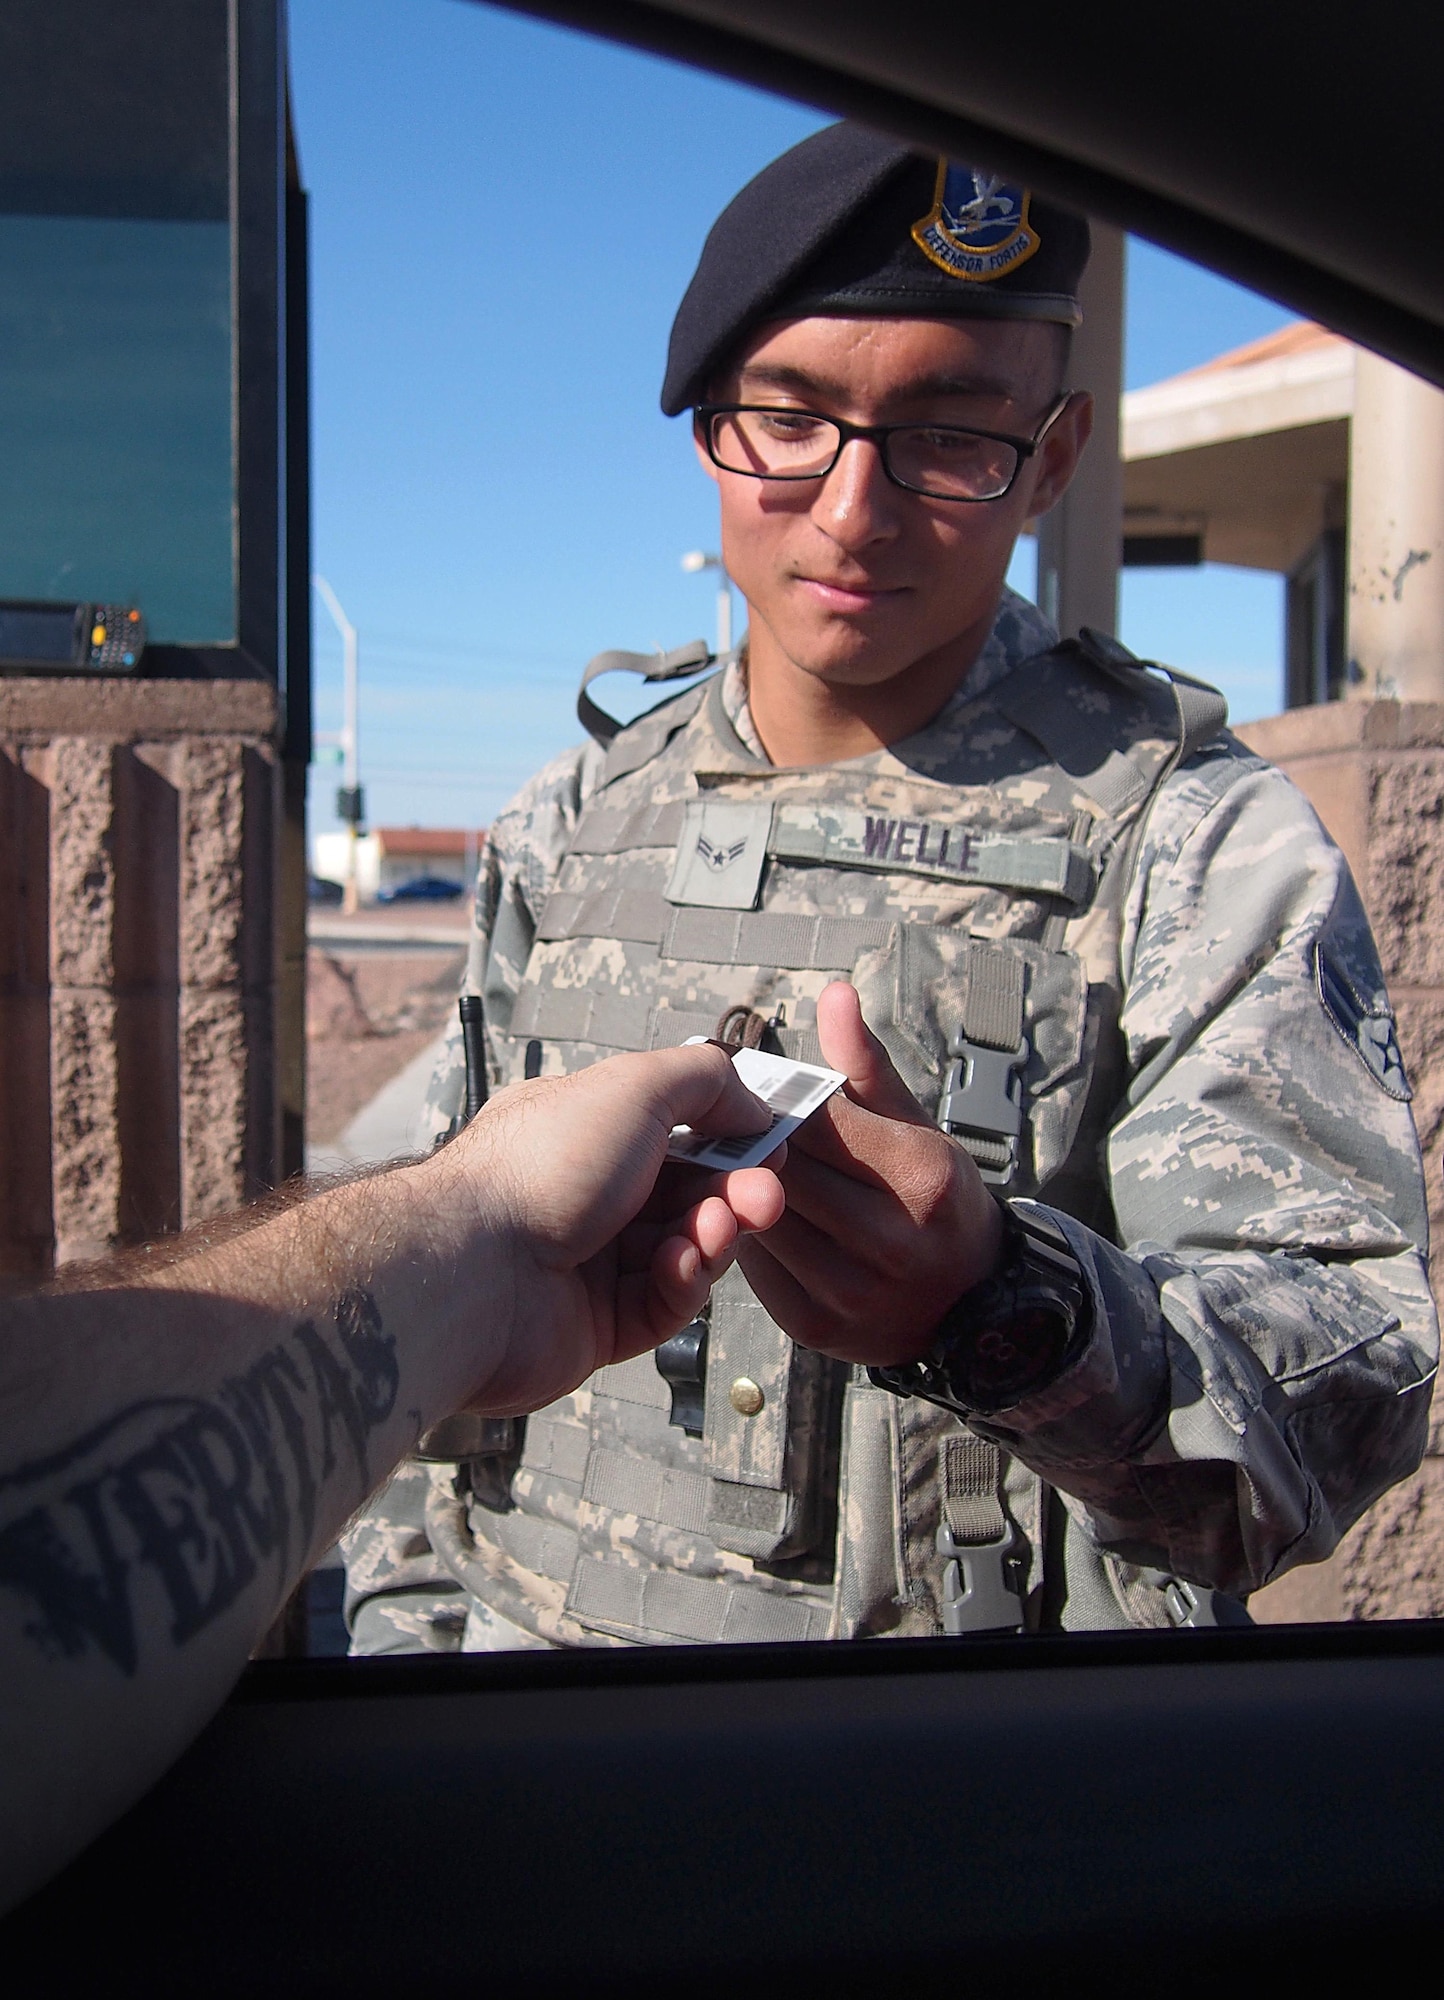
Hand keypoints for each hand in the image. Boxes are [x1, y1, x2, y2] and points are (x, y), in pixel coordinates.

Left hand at [424, 1043, 785, 1412]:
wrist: (473, 1272)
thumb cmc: (538, 1169)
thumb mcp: (633, 1086)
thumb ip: (704, 1080)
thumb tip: (751, 1105)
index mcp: (581, 1131)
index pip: (672, 1130)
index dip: (726, 1137)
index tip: (768, 1143)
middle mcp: (582, 1195)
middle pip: (686, 1194)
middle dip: (733, 1192)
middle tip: (764, 1196)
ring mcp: (588, 1263)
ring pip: (682, 1250)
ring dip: (711, 1236)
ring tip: (716, 1229)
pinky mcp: (595, 1327)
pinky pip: (662, 1305)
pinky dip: (682, 1283)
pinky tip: (679, 1266)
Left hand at [737, 981, 1002, 1364]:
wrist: (974, 1309)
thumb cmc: (938, 1201)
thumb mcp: (918, 1127)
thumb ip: (866, 1065)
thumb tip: (834, 994)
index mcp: (921, 1176)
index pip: (819, 1119)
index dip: (784, 1103)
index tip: (768, 1095)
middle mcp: (891, 1240)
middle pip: (784, 1168)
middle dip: (756, 1142)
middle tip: (736, 1126)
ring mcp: (851, 1290)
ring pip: (759, 1216)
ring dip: (740, 1188)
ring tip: (739, 1168)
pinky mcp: (815, 1326)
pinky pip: (754, 1267)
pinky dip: (744, 1236)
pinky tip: (747, 1216)